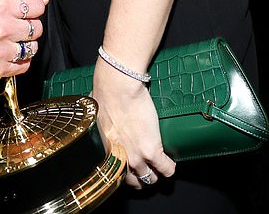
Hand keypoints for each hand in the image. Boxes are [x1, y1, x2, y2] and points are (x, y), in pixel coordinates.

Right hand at [0, 0, 46, 79]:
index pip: (37, 5)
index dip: (33, 5)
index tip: (27, 8)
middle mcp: (0, 28)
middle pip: (36, 28)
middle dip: (29, 24)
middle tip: (16, 24)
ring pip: (32, 48)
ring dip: (25, 43)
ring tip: (12, 38)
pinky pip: (23, 66)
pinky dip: (19, 59)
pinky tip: (9, 51)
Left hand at [93, 57, 174, 188]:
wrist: (117, 86)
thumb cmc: (104, 95)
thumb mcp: (99, 120)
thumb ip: (102, 128)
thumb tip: (103, 123)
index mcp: (105, 152)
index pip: (117, 175)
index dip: (126, 171)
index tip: (131, 166)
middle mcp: (119, 159)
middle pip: (135, 181)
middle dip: (141, 176)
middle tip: (147, 166)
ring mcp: (136, 157)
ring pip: (150, 178)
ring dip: (156, 173)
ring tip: (159, 164)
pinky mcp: (151, 150)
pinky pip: (166, 169)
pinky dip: (170, 167)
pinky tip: (170, 162)